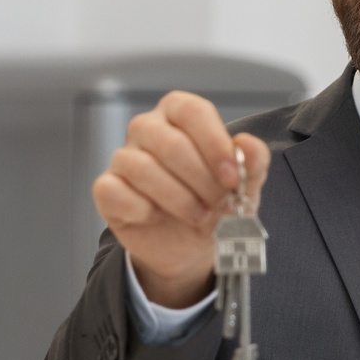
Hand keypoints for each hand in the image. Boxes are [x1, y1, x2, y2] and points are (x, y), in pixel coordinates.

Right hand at [92, 91, 269, 307]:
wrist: (190, 248)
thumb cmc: (214, 205)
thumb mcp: (244, 188)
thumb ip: (252, 164)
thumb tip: (249, 146)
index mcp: (180, 116)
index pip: (192, 112)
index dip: (214, 143)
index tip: (231, 176)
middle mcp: (148, 129)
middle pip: (168, 142)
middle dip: (199, 179)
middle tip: (218, 202)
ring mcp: (123, 158)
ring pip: (141, 167)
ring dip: (177, 198)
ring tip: (198, 215)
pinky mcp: (107, 189)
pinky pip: (114, 191)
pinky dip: (142, 209)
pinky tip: (157, 217)